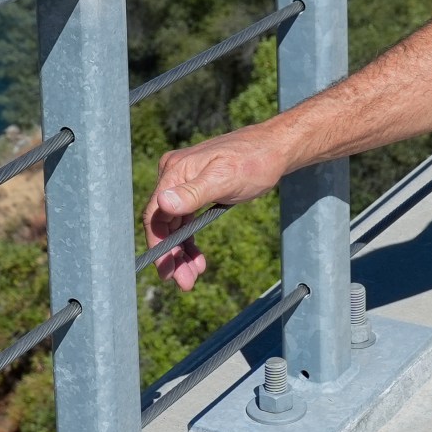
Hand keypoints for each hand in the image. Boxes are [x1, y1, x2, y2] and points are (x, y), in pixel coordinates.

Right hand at [145, 127, 288, 289]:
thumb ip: (193, 194)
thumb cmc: (253, 161)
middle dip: (172, 255)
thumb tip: (163, 204)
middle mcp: (174, 175)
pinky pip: (186, 218)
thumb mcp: (225, 179)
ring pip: (175, 224)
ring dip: (181, 252)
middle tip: (184, 282)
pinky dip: (190, 239)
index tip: (167, 272)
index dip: (159, 246)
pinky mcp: (196, 188)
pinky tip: (198, 258)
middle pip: (163, 223)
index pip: (155, 215)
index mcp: (175, 171)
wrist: (275, 149)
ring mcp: (184, 182)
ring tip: (192, 276)